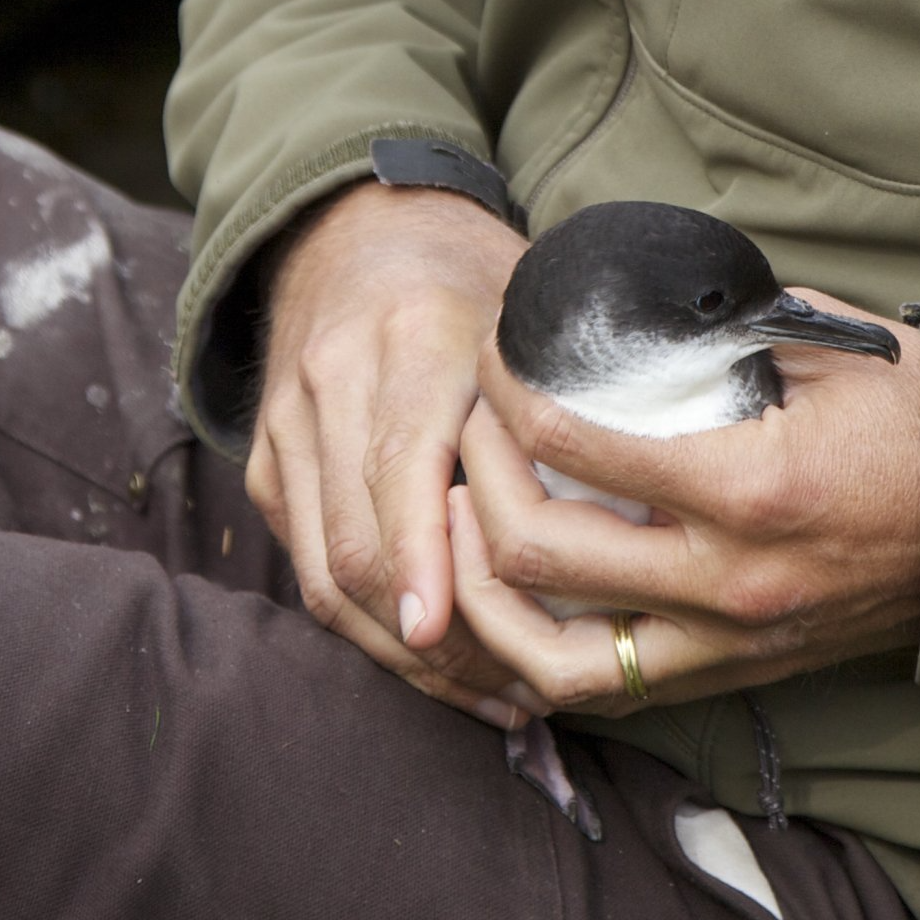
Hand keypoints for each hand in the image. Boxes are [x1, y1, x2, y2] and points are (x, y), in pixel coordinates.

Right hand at [247, 179, 533, 726]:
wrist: (357, 227)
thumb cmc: (471, 274)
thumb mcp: (528, 304)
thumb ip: (568, 385)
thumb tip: (649, 493)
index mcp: (414, 335)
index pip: (400, 466)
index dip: (421, 557)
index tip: (445, 628)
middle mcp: (337, 377)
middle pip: (358, 541)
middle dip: (429, 636)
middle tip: (514, 690)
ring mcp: (291, 422)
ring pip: (324, 570)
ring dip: (398, 649)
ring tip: (484, 692)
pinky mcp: (270, 458)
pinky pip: (304, 563)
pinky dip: (363, 622)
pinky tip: (430, 656)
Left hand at [448, 293, 919, 715]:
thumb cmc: (912, 413)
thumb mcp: (816, 344)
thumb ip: (719, 333)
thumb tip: (631, 303)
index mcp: (747, 485)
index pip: (578, 446)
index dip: (511, 397)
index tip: (493, 360)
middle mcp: (728, 580)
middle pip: (540, 555)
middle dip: (475, 484)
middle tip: (466, 430)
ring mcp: (730, 642)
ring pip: (558, 658)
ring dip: (486, 595)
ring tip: (459, 529)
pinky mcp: (737, 675)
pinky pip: (615, 689)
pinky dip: (546, 653)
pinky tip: (515, 602)